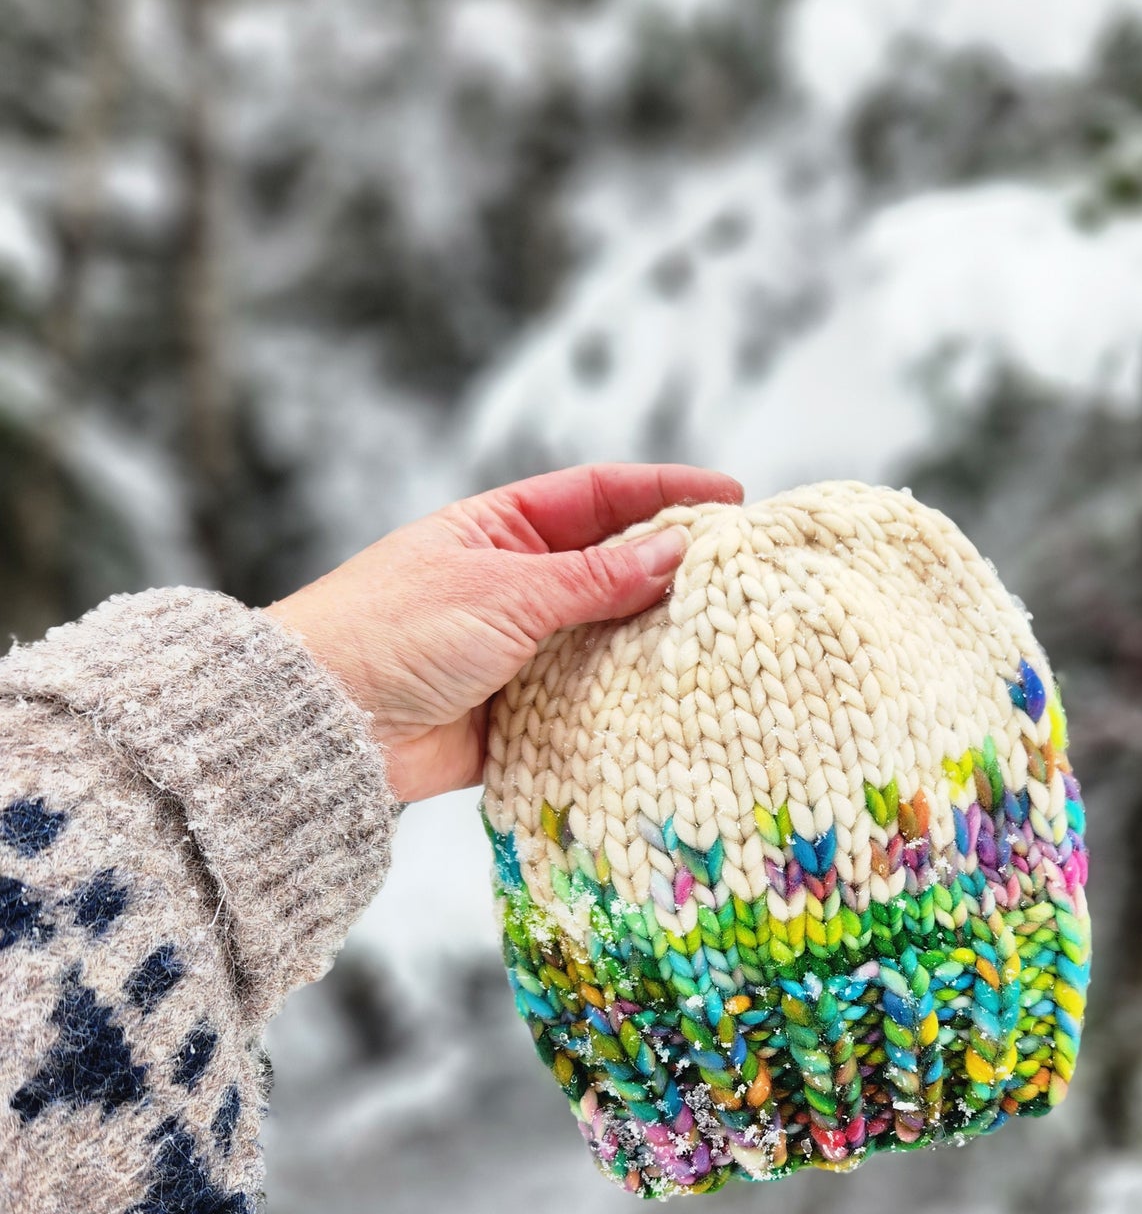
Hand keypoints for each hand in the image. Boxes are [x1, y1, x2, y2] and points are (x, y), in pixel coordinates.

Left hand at [267, 463, 742, 801]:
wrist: (327, 723)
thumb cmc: (393, 631)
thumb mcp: (505, 591)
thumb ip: (595, 579)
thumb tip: (676, 551)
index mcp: (501, 530)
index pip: (599, 497)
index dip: (665, 491)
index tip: (731, 497)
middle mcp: (514, 584)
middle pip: (612, 568)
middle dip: (674, 570)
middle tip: (743, 576)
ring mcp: (518, 650)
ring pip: (605, 639)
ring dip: (654, 641)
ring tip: (722, 641)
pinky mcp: (516, 715)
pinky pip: (584, 704)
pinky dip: (623, 704)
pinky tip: (671, 704)